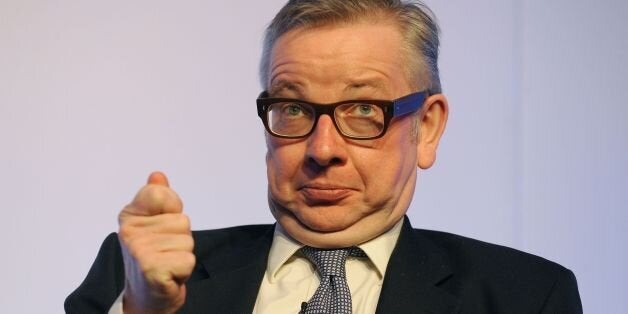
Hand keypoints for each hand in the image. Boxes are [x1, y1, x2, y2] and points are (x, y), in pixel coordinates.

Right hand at [118, 172, 194, 313]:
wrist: (145, 297)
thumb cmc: (152, 257)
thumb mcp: (153, 224)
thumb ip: (157, 199)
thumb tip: (157, 175)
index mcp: (129, 216)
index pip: (161, 194)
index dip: (172, 210)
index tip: (161, 226)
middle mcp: (130, 231)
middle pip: (182, 220)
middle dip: (180, 237)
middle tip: (165, 251)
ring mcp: (140, 250)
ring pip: (187, 240)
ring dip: (183, 254)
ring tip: (167, 262)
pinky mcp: (152, 269)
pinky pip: (188, 259)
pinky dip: (184, 270)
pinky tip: (169, 275)